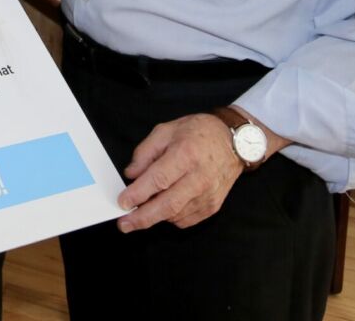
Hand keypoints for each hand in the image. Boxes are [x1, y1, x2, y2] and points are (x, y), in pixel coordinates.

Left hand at [115, 113, 242, 231]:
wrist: (232, 143)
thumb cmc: (198, 133)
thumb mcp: (166, 130)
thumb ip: (145, 152)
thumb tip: (131, 174)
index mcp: (186, 154)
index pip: (159, 179)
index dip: (139, 193)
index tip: (122, 202)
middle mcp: (199, 178)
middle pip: (168, 205)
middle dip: (143, 217)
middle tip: (125, 224)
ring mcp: (208, 195)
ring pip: (175, 215)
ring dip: (155, 217)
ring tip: (140, 212)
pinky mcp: (212, 207)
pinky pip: (186, 220)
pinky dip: (170, 218)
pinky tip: (162, 208)